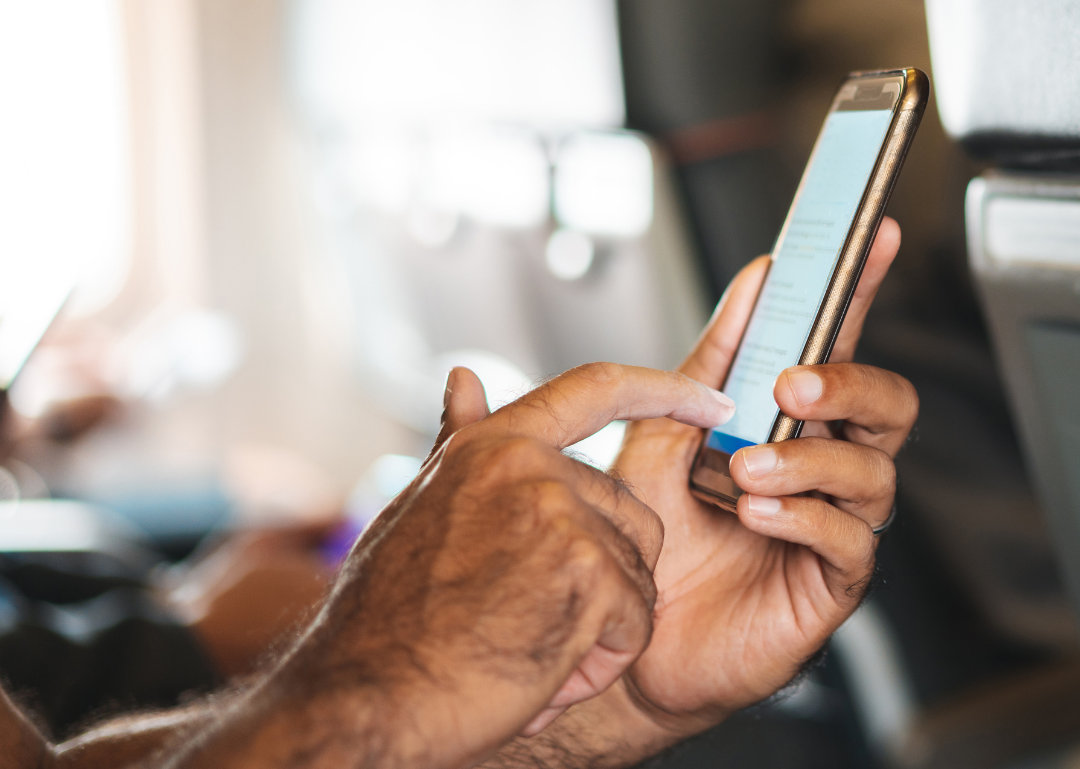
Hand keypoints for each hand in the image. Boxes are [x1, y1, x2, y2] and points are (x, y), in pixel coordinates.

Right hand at [156, 361, 734, 768]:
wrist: (368, 701)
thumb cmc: (386, 623)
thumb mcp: (417, 512)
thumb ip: (460, 446)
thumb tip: (464, 378)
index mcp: (492, 449)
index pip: (597, 388)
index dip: (665, 389)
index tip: (711, 398)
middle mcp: (530, 468)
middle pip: (628, 514)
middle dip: (601, 578)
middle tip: (522, 622)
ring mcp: (562, 516)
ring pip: (636, 573)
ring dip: (597, 626)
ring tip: (521, 645)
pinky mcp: (589, 573)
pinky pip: (634, 623)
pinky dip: (598, 662)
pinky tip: (538, 671)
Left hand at [504, 218, 918, 761]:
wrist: (625, 643)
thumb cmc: (649, 541)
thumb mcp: (663, 432)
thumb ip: (710, 360)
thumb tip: (753, 283)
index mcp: (792, 420)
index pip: (842, 342)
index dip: (865, 288)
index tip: (879, 235)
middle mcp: (826, 465)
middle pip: (890, 403)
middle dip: (850, 382)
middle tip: (792, 386)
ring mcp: (835, 522)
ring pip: (872, 470)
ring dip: (810, 458)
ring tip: (745, 472)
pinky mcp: (833, 583)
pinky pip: (850, 538)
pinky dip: (804, 516)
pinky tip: (757, 515)